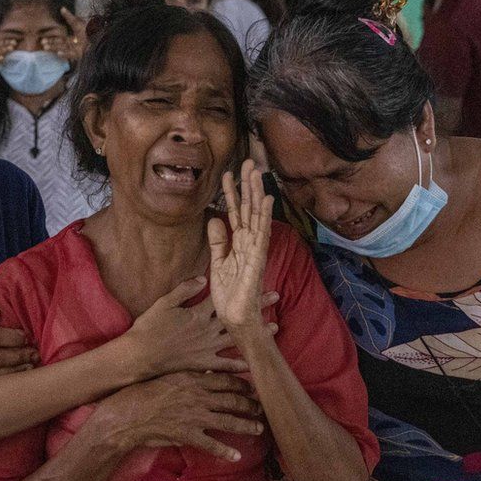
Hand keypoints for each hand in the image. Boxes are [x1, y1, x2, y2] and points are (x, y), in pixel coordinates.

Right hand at [41, 7, 88, 62]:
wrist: (100, 39)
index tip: (43, 36)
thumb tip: (62, 8)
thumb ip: (70, 17)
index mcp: (72, 35)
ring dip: (54, 47)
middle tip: (42, 42)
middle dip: (50, 42)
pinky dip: (64, 54)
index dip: (52, 36)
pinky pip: (69, 55)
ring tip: (45, 47)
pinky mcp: (78, 55)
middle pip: (59, 43)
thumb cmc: (89, 30)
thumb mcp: (78, 23)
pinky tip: (58, 53)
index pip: (60, 35)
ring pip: (62, 48)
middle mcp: (73, 42)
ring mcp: (75, 49)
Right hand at [91, 371, 264, 461]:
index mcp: (194, 380)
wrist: (127, 414)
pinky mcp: (188, 435)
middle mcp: (199, 397)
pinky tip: (236, 456)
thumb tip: (206, 372)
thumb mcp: (169, 376)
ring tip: (259, 429)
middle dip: (250, 405)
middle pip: (233, 400)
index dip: (243, 385)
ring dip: (246, 426)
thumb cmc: (145, 392)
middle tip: (261, 409)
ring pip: (228, 421)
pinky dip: (225, 451)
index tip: (253, 388)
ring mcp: (195, 417)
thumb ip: (190, 376)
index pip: (226, 381)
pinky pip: (212, 445)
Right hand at [123, 277, 279, 376]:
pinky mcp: (202, 363)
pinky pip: (225, 365)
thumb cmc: (149, 328)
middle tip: (275, 297)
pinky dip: (239, 365)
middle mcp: (207, 330)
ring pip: (237, 339)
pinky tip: (253, 363)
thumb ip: (185, 289)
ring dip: (255, 333)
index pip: (225, 298)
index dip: (242, 289)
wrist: (140, 356)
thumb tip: (205, 277)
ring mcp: (207, 348)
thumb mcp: (164, 302)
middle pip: (236, 316)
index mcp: (198, 313)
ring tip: (274, 327)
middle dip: (256, 306)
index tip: (259, 282)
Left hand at [208, 160, 274, 332]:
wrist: (236, 318)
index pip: (235, 213)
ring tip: (256, 171)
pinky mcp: (258, 258)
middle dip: (248, 185)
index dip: (231, 193)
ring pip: (256, 215)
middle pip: (248, 208)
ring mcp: (255, 249)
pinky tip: (266, 198)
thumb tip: (213, 218)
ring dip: (256, 193)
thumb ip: (217, 241)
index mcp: (239, 243)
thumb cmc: (230, 295)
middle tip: (248, 161)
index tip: (228, 173)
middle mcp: (249, 242)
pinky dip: (264, 215)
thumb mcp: (217, 263)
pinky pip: (261, 233)